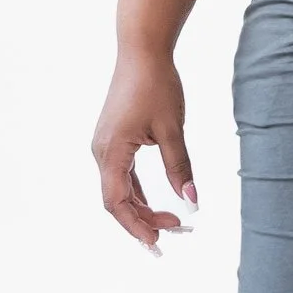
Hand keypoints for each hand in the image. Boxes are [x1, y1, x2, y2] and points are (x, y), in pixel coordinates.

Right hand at [92, 48, 197, 249]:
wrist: (142, 52)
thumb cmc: (156, 85)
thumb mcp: (173, 129)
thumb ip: (180, 167)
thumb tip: (191, 201)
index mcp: (111, 151)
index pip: (117, 202)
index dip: (137, 225)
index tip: (159, 240)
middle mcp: (101, 152)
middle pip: (116, 200)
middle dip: (142, 220)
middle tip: (175, 232)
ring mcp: (105, 146)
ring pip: (118, 189)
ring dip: (140, 207)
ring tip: (169, 222)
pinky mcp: (113, 139)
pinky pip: (121, 174)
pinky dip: (136, 191)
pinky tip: (153, 202)